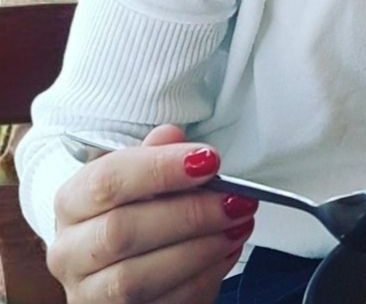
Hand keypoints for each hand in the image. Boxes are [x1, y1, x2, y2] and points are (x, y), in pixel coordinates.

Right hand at [47, 124, 257, 303]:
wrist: (130, 259)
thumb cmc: (139, 209)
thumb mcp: (146, 176)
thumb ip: (157, 153)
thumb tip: (170, 135)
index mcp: (73, 202)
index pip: (107, 181)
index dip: (160, 169)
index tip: (209, 160)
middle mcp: (70, 251)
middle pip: (121, 232)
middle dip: (189, 214)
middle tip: (235, 199)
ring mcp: (87, 293)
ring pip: (135, 279)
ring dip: (199, 250)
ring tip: (238, 226)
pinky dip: (201, 278)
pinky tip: (227, 252)